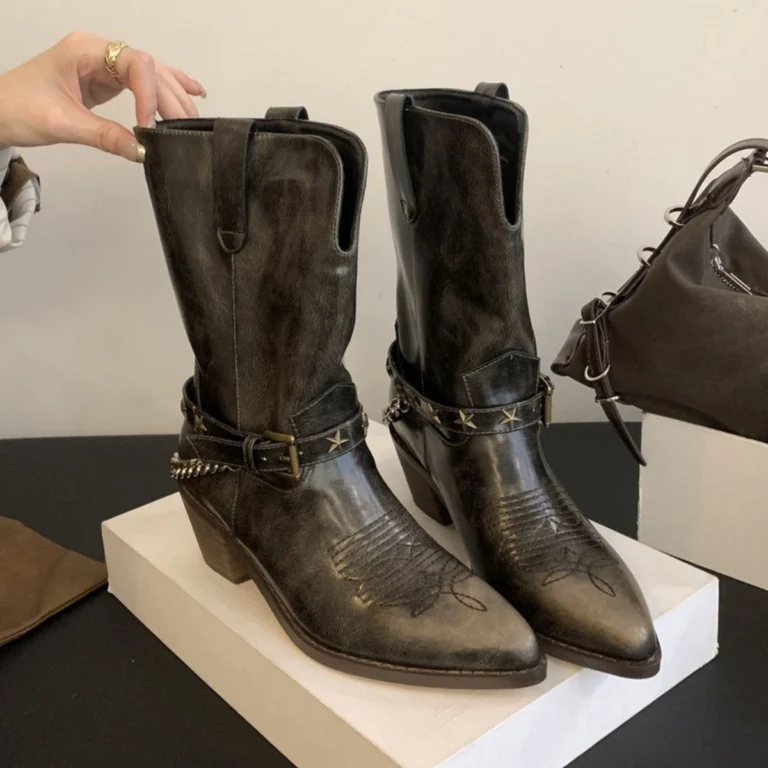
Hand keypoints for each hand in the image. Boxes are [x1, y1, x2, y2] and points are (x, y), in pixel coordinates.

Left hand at [0, 32, 204, 161]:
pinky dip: (167, 87)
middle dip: (169, 99)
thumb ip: (106, 137)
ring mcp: (104, 64)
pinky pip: (144, 80)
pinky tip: (193, 92)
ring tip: (193, 121)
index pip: (134, 63)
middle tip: (184, 130)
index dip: (149, 95)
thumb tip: (143, 150)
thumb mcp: (63, 124)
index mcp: (84, 51)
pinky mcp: (107, 79)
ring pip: (151, 74)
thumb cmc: (19, 108)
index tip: (151, 126)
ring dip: (173, 96)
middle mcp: (98, 51)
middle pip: (149, 68)